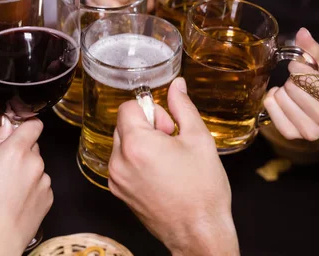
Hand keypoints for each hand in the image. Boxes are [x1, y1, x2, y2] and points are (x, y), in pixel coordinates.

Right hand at [0, 120, 51, 255]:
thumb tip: (5, 123)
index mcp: (15, 151)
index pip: (33, 124)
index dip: (25, 125)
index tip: (16, 131)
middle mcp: (35, 163)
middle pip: (33, 146)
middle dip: (20, 152)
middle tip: (2, 169)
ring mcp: (44, 180)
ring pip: (36, 167)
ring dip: (26, 172)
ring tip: (7, 191)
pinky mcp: (49, 196)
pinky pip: (41, 184)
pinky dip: (32, 188)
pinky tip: (16, 201)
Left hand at [109, 78, 238, 255]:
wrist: (199, 232)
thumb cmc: (202, 191)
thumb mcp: (199, 139)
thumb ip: (183, 106)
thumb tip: (177, 85)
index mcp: (136, 144)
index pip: (128, 107)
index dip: (151, 110)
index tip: (168, 125)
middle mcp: (119, 161)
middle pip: (124, 124)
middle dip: (146, 126)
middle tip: (171, 141)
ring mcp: (116, 178)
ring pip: (122, 143)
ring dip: (141, 143)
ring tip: (166, 160)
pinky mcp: (118, 191)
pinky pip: (122, 163)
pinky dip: (137, 161)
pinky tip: (160, 173)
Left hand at [264, 28, 318, 140]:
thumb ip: (313, 50)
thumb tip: (302, 33)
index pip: (312, 78)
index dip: (299, 69)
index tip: (299, 69)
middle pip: (293, 88)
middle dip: (291, 80)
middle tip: (297, 84)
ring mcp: (310, 131)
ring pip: (280, 98)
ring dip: (281, 91)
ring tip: (292, 94)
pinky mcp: (291, 135)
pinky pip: (269, 108)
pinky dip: (271, 100)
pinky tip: (281, 100)